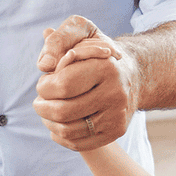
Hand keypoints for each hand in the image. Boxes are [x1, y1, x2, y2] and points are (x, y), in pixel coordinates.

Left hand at [34, 16, 138, 150]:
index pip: (61, 86)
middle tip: (40, 99)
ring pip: (67, 131)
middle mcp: (116, 94)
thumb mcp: (81, 32)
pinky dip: (59, 136)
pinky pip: (78, 144)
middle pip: (62, 111)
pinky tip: (58, 124)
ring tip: (47, 110)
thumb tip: (44, 64)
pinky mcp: (116, 132)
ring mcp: (117, 116)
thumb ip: (58, 40)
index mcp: (106, 68)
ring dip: (48, 122)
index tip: (45, 80)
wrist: (134, 74)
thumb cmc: (98, 52)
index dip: (44, 86)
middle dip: (41, 106)